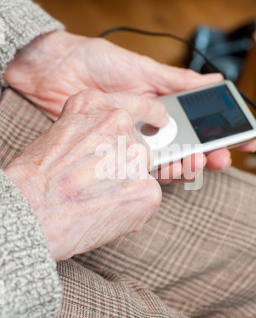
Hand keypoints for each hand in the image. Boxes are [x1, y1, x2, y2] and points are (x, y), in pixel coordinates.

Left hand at [4, 30, 255, 174]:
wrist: (53, 70)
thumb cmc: (97, 62)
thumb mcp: (143, 68)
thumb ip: (178, 80)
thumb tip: (216, 79)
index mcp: (160, 105)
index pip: (196, 124)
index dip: (218, 134)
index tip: (240, 142)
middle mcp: (149, 125)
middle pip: (185, 147)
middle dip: (205, 155)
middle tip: (217, 160)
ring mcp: (131, 140)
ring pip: (164, 160)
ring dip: (183, 165)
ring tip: (192, 164)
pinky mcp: (112, 151)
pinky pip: (136, 166)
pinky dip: (153, 172)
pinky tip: (166, 172)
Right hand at [4, 89, 168, 261]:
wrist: (32, 210)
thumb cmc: (37, 178)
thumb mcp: (62, 133)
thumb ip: (94, 132)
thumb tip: (117, 146)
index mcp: (95, 105)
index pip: (137, 105)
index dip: (150, 116)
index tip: (160, 122)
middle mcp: (119, 123)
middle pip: (140, 147)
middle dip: (126, 166)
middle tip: (97, 183)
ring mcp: (136, 156)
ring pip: (144, 174)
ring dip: (128, 187)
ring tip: (96, 199)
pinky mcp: (148, 189)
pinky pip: (149, 198)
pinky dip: (133, 209)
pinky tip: (107, 212)